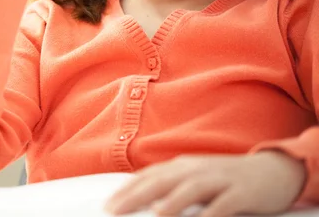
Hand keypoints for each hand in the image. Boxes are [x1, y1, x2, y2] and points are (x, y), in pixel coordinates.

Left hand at [104, 151, 306, 216]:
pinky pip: (224, 204)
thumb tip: (140, 199)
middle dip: (136, 196)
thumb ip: (170, 186)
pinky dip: (211, 214)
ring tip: (155, 215)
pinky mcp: (241, 192)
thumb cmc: (225, 180)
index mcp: (182, 166)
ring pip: (190, 189)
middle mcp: (196, 169)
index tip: (107, 205)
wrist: (272, 171)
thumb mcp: (194, 178)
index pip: (148, 176)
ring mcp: (219, 179)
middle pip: (161, 181)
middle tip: (115, 212)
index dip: (127, 190)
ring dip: (171, 203)